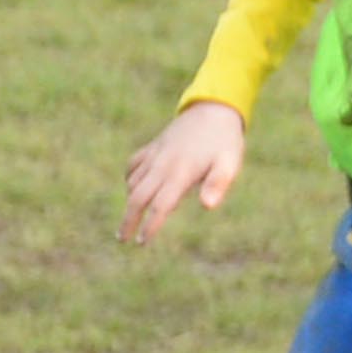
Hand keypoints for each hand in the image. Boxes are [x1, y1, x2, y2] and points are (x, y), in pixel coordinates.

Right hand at [123, 102, 246, 243]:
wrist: (213, 109)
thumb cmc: (225, 141)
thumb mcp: (229, 163)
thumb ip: (218, 184)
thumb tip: (207, 206)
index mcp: (179, 173)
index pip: (159, 206)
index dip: (149, 226)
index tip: (142, 243)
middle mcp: (162, 165)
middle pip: (137, 197)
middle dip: (128, 219)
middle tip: (122, 239)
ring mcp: (155, 155)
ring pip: (133, 182)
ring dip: (129, 202)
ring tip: (129, 220)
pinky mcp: (153, 147)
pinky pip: (133, 165)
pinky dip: (129, 178)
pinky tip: (132, 187)